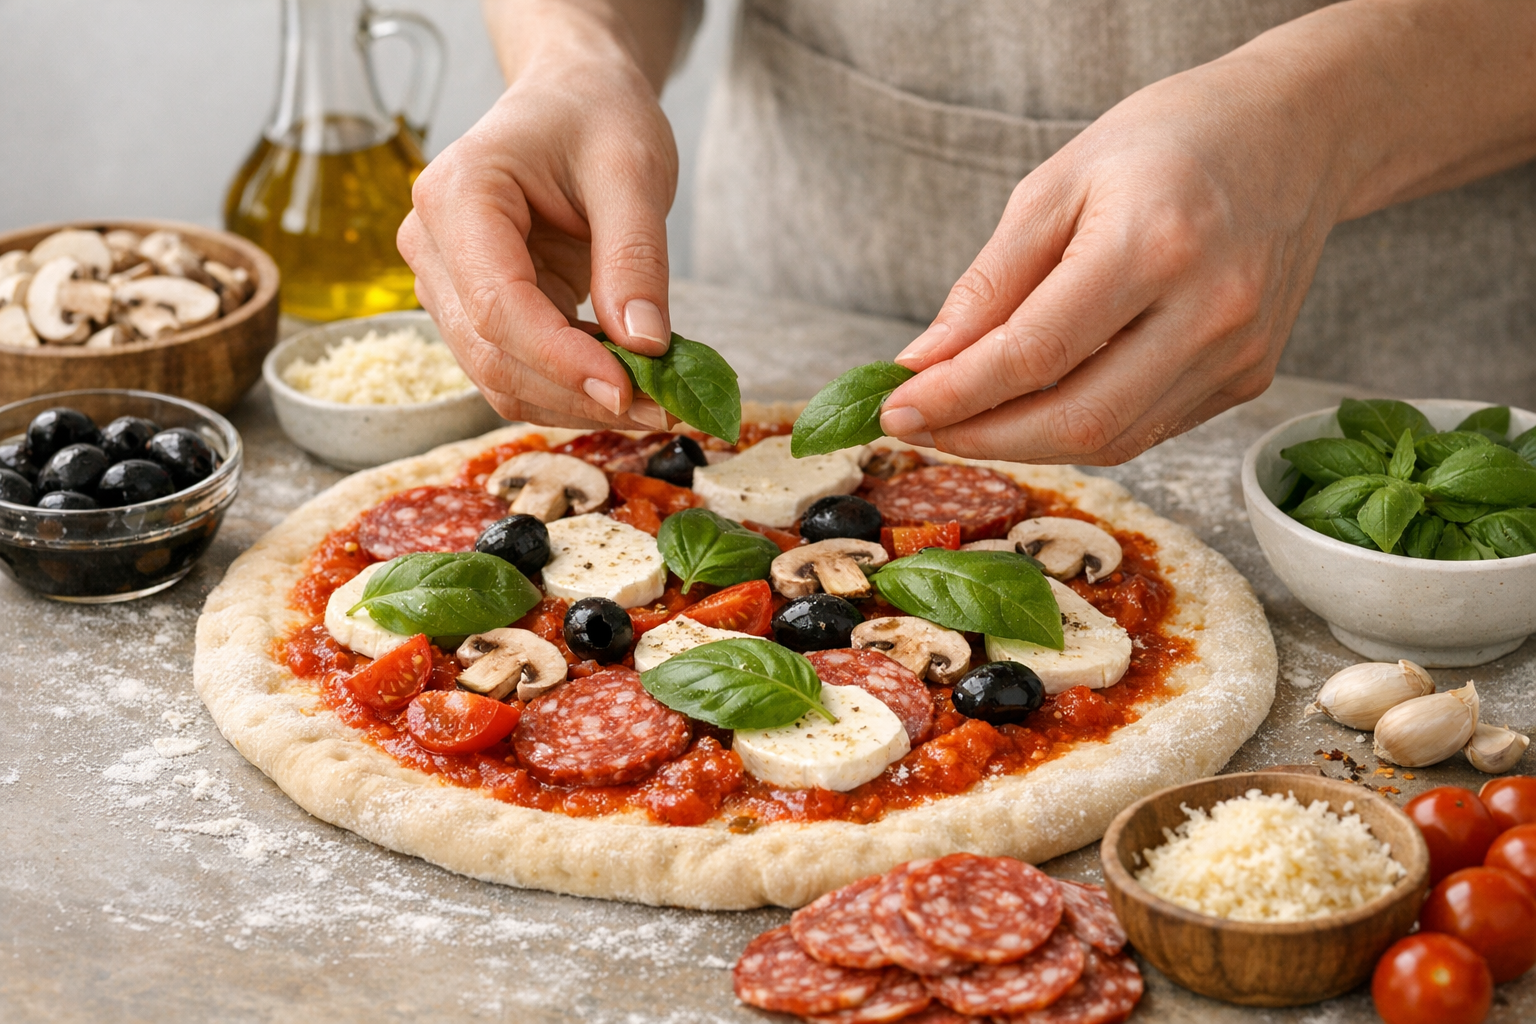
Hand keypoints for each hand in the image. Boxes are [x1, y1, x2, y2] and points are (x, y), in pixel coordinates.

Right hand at [398, 15, 678, 429]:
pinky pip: (515, 371)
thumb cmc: (596, 116)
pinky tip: (626, 383)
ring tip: (657, 402)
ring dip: (576, 403)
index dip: (561, 359)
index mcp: (457, 194)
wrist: (572, 100)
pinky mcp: (473, 310)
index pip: (497, 304)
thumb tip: (644, 346)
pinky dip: (570, 390)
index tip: (630, 391)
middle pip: (492, 353)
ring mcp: (445, 284)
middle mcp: (431, 245)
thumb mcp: (633, 170)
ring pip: (499, 377)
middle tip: (667, 408)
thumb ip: (634, 256)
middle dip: (578, 393)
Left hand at [878, 56, 1345, 464]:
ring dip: (1025, 442)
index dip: (956, 394)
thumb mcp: (1057, 183)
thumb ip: (989, 283)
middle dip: (983, 435)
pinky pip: (1146, 430)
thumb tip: (924, 363)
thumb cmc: (1166, 143)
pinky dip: (1079, 429)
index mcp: (1155, 243)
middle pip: (1075, 418)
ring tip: (970, 417)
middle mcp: (1209, 309)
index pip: (1035, 352)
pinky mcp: (1250, 377)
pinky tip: (1039, 407)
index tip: (896, 408)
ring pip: (1110, 439)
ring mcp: (1238, 353)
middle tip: (923, 426)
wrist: (1296, 135)